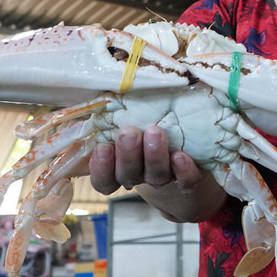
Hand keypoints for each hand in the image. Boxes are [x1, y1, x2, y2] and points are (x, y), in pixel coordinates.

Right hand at [89, 125, 206, 194]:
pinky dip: (183, 170)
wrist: (190, 168)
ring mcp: (165, 178)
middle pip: (128, 174)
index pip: (103, 178)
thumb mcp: (125, 127)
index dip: (100, 168)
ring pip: (156, 175)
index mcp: (119, 167)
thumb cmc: (147, 136)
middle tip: (128, 133)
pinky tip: (181, 156)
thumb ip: (108, 117)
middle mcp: (140, 176)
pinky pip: (186, 179)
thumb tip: (86, 97)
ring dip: (153, 155)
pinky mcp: (190, 179)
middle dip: (127, 155)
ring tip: (155, 132)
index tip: (101, 148)